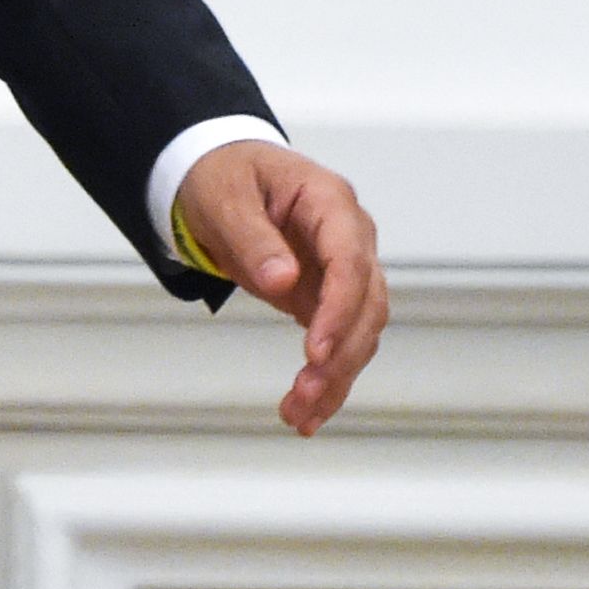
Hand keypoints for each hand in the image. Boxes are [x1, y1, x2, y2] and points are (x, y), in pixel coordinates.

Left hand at [173, 139, 387, 436]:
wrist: (220, 174)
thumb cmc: (224, 175)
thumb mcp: (225, 198)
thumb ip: (252, 238)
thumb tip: (281, 279)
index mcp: (329, 201)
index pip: (350, 261)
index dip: (339, 310)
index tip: (316, 351)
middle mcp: (349, 237)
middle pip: (367, 303)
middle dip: (340, 355)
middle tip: (305, 392)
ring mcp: (344, 269)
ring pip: (360, 332)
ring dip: (336, 377)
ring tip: (299, 414)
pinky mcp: (328, 297)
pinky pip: (340, 342)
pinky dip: (327, 379)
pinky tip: (307, 412)